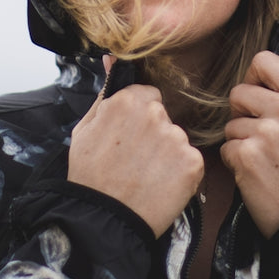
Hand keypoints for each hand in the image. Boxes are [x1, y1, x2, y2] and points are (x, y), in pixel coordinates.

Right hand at [68, 79, 203, 237]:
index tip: (128, 140)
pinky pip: (190, 161)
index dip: (137, 121)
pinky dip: (180, 174)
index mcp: (129, 101)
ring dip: (167, 154)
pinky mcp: (193, 163)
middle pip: (163, 117)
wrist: (103, 221)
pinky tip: (160, 186)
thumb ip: (105, 92)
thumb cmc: (90, 175)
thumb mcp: (85, 128)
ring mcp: (176, 138)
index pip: (147, 98)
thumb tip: (112, 58)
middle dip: (154, 135)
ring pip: (177, 139)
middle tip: (134, 162)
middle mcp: (156, 114)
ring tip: (145, 177)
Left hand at [220, 51, 278, 237]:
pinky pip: (226, 147)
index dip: (254, 78)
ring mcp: (268, 132)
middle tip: (261, 137)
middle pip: (239, 92)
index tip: (258, 95)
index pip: (265, 60)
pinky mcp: (248, 155)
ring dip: (240, 141)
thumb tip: (264, 77)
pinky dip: (235, 162)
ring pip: (231, 123)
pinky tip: (256, 174)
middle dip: (243, 114)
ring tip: (264, 159)